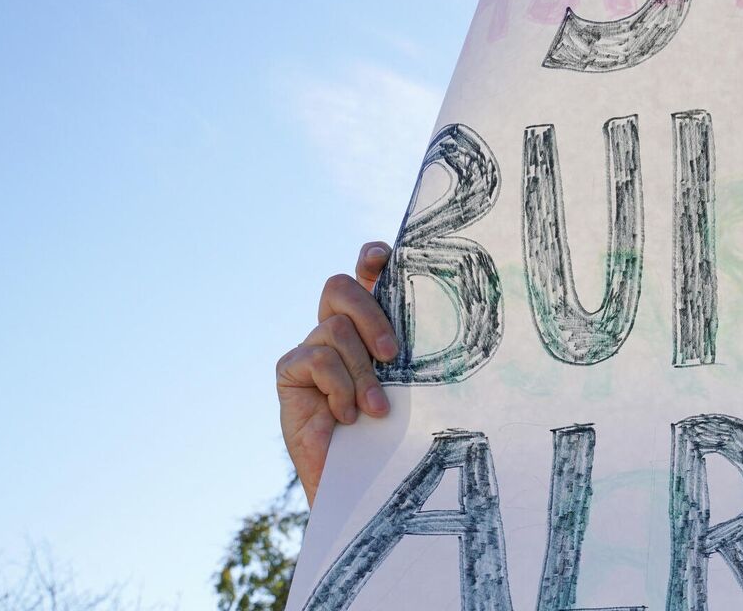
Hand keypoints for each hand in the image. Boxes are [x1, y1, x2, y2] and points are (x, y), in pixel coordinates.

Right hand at [277, 242, 399, 505]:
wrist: (361, 484)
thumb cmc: (396, 433)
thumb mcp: (414, 385)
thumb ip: (416, 351)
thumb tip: (452, 317)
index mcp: (371, 325)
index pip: (366, 275)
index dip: (372, 259)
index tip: (383, 257)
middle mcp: (338, 330)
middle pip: (340, 287)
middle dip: (370, 313)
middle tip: (393, 355)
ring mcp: (311, 349)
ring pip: (333, 329)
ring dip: (361, 372)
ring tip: (377, 409)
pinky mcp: (290, 373)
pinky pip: (315, 358)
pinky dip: (338, 388)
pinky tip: (348, 417)